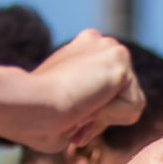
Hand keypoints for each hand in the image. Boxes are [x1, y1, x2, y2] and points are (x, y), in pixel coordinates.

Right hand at [6, 30, 143, 152]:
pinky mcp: (120, 58)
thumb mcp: (64, 111)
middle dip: (102, 117)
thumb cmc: (35, 119)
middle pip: (122, 98)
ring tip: (79, 107)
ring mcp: (109, 47)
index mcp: (81, 51)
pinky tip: (88, 102)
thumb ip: (83, 107)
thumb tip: (93, 115)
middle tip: (73, 118)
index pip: (106, 94)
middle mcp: (97, 43)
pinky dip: (112, 116)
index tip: (69, 120)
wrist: (29, 107)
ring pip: (130, 104)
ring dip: (105, 118)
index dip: (92, 115)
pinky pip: (133, 107)